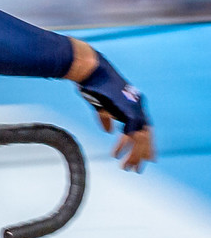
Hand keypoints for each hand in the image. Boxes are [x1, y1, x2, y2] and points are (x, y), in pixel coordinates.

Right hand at [68, 39, 154, 171]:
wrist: (90, 69)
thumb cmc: (92, 83)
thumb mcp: (100, 104)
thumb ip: (106, 117)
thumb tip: (108, 131)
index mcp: (133, 104)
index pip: (143, 128)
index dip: (144, 143)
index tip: (144, 157)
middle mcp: (138, 107)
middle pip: (147, 136)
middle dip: (143, 153)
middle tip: (137, 168)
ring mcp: (135, 109)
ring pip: (141, 138)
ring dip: (134, 154)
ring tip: (127, 167)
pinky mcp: (128, 111)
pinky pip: (130, 134)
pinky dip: (123, 146)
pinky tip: (115, 154)